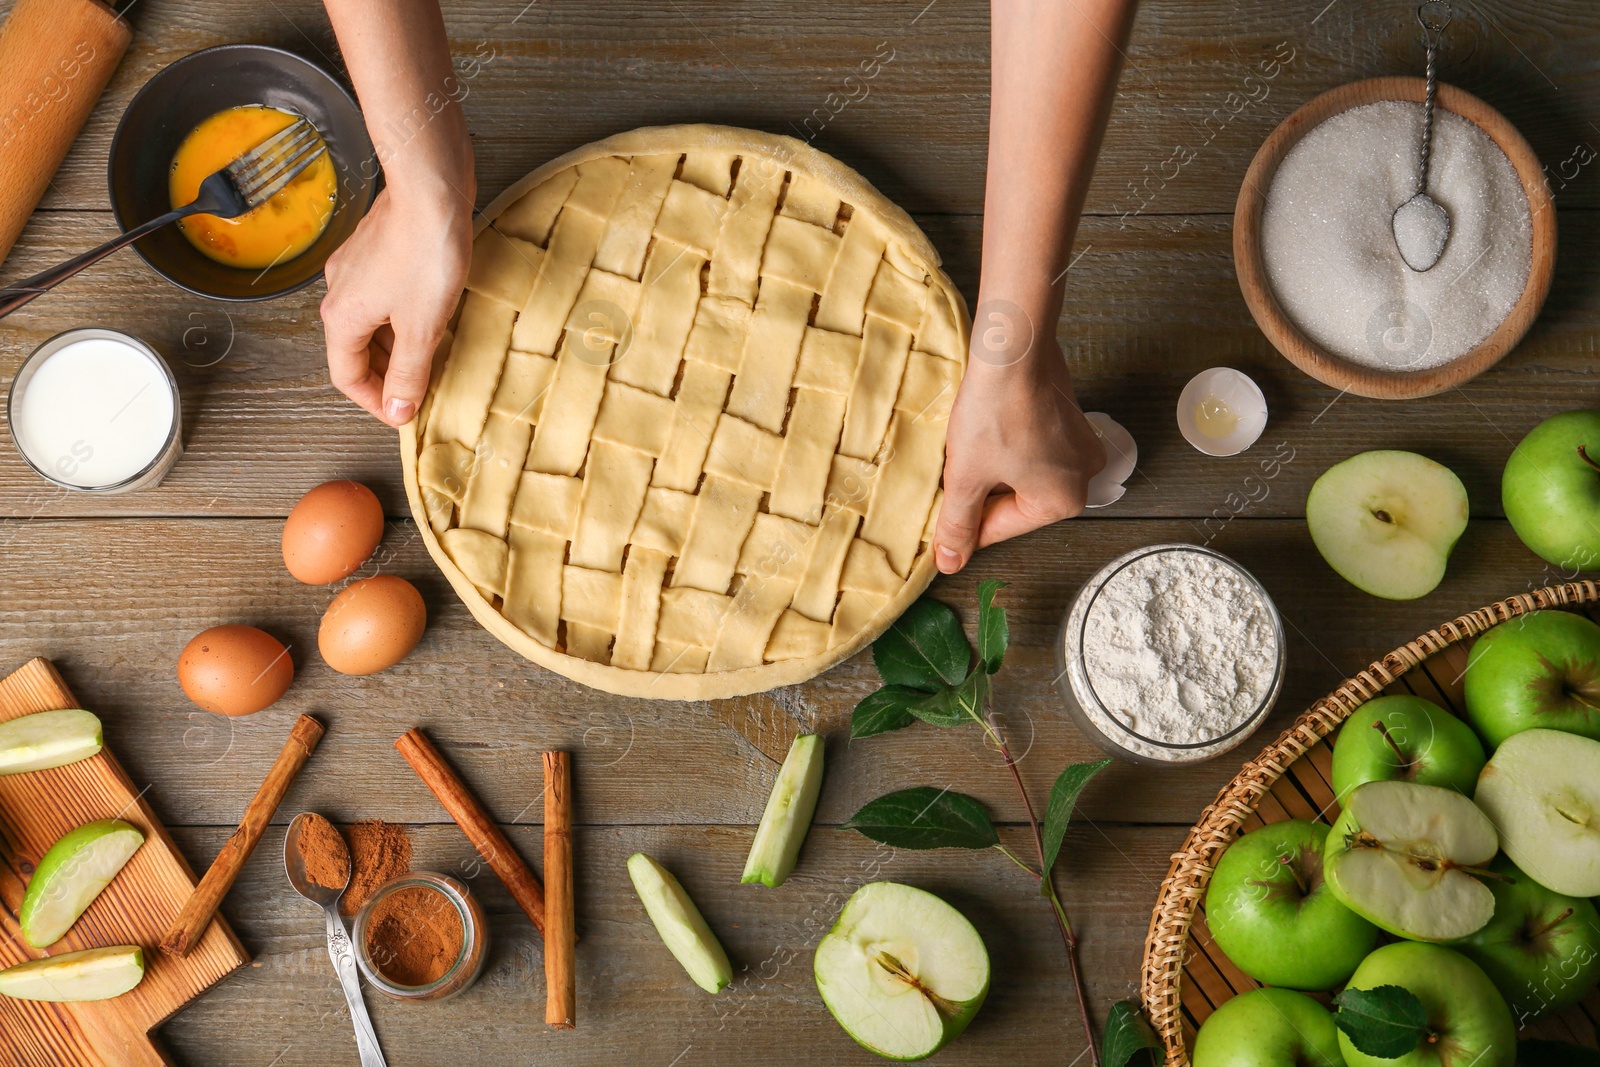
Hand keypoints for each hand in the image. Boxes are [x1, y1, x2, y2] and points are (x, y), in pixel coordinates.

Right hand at [320, 182, 471, 426]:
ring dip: (397, 347)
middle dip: (389, 375)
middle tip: (422, 391)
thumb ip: (409, 372)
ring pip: (372, 323)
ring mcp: (356, 267)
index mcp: (342, 317)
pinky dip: (403, 317)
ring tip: (432, 359)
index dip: (376, 403)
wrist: (431, 186)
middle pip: (357, 351)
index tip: (404, 415)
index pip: (347, 377)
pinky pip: (384, 298)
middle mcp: (339, 292)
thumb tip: (398, 410)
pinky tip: (432, 317)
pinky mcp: (377, 250)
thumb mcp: (421, 327)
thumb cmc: (425, 252)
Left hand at [932, 339, 1105, 572]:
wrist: (1013, 348)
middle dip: (979, 492)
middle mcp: (1083, 477)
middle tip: (948, 477)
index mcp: (1063, 501)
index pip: (1001, 528)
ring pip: (1021, 473)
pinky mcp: (1070, 418)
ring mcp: (1081, 445)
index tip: (938, 527)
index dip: (963, 525)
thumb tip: (951, 563)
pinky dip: (1006, 446)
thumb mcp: (965, 478)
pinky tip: (984, 430)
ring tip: (965, 450)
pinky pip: (1033, 447)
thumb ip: (957, 524)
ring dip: (990, 468)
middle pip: (1014, 501)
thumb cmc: (994, 412)